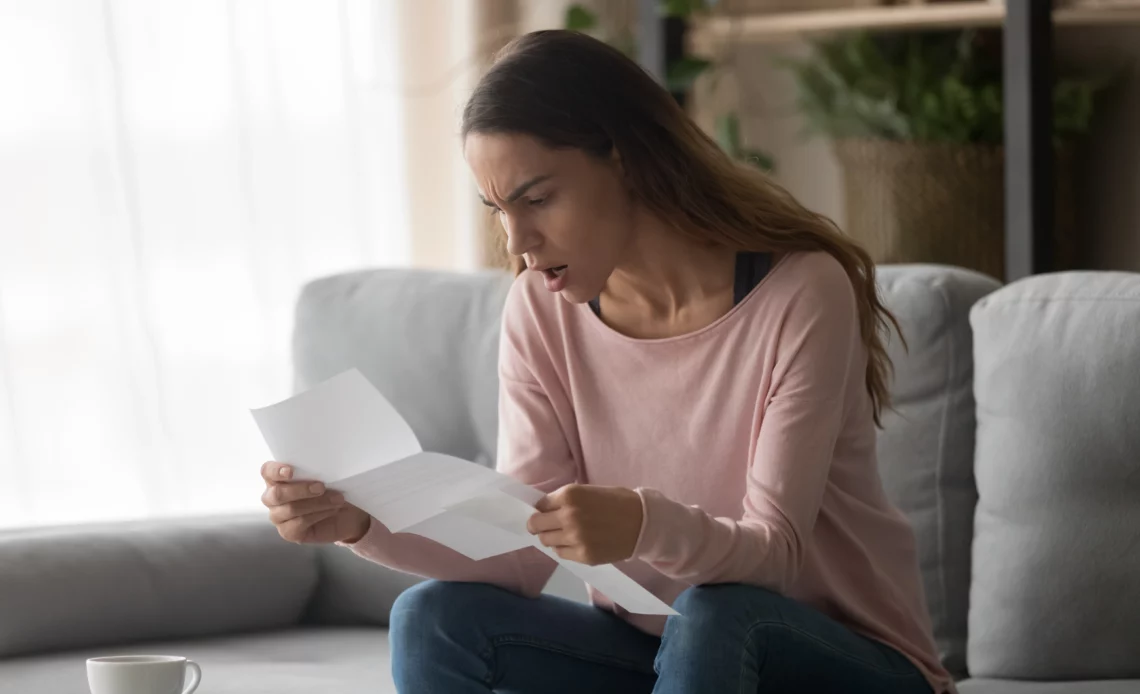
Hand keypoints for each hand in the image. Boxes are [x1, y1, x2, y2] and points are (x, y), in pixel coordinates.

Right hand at [261, 462, 371, 544]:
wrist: (347, 513)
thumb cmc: (332, 489)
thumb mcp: (326, 475)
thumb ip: (316, 470)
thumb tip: (321, 466)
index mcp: (277, 478)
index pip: (267, 471)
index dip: (275, 471)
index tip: (291, 471)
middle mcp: (273, 498)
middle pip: (276, 494)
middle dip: (301, 490)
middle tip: (321, 487)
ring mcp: (278, 517)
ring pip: (290, 509)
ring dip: (317, 503)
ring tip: (337, 499)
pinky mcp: (288, 532)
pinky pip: (299, 523)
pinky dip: (318, 515)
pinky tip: (332, 510)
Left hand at [526, 484, 642, 565]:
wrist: (643, 522)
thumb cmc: (616, 502)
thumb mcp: (588, 491)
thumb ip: (565, 500)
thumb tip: (542, 510)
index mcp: (569, 495)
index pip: (539, 505)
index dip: (543, 509)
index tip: (548, 512)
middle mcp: (568, 516)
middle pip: (536, 525)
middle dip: (540, 524)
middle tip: (549, 525)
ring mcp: (575, 538)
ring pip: (546, 541)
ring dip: (553, 537)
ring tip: (567, 534)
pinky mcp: (584, 556)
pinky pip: (561, 554)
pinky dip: (565, 548)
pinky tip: (577, 542)